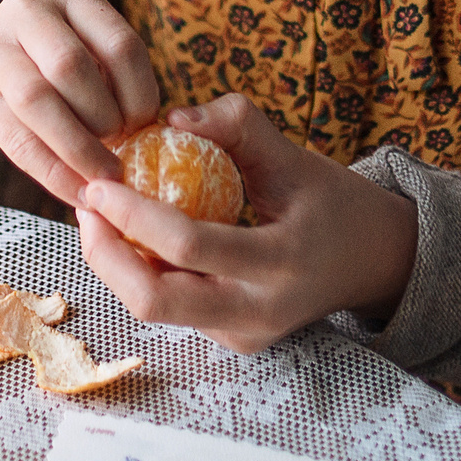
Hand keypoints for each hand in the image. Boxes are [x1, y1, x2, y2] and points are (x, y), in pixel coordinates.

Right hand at [0, 0, 161, 203]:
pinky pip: (18, 141)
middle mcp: (27, 12)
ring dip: (78, 147)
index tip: (145, 126)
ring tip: (103, 176)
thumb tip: (151, 135)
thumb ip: (114, 77)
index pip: (120, 44)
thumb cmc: (49, 62)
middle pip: (72, 66)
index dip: (140, 93)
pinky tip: (77, 193)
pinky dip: (54, 174)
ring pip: (39, 100)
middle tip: (120, 147)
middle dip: (105, 117)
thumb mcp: (85, 46)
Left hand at [74, 94, 417, 353]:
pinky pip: (172, 310)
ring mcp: (243, 336)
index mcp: (281, 263)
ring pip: (154, 311)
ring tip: (100, 217)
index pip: (189, 247)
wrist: (374, 263)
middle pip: (155, 302)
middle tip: (85, 207)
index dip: (132, 214)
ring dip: (116, 265)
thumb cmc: (333, 202)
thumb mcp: (297, 156)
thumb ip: (238, 127)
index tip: (97, 183)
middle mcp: (259, 312)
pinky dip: (142, 273)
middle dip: (105, 255)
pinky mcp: (231, 342)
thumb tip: (171, 118)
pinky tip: (133, 237)